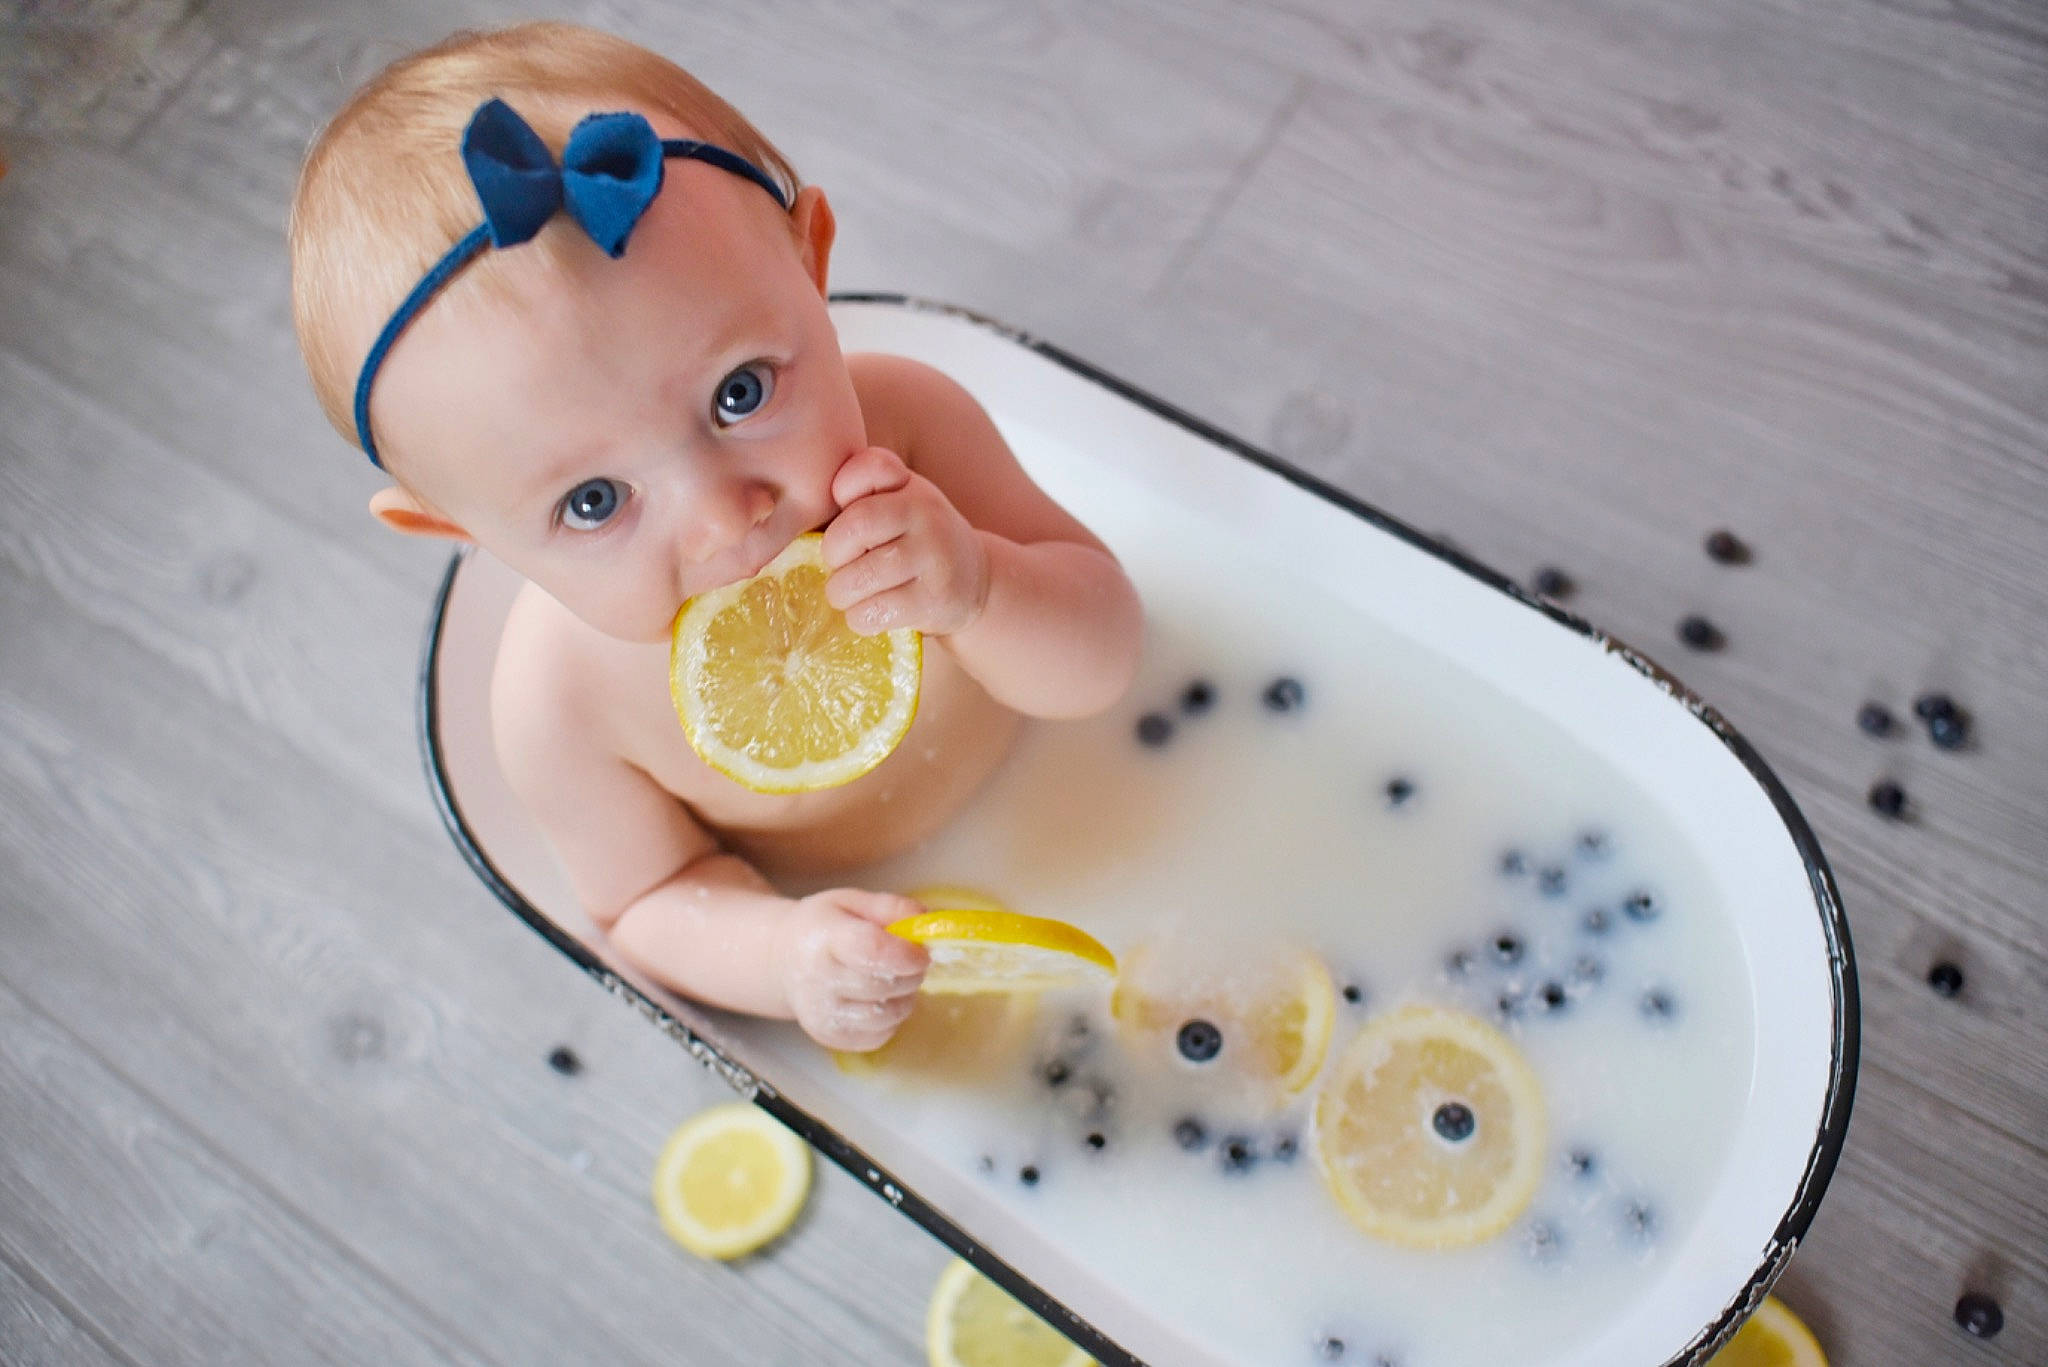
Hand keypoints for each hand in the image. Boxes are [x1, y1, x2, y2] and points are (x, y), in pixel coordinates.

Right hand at [778, 888, 929, 1050]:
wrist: (783, 961)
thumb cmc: (824, 927)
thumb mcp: (853, 902)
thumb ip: (893, 908)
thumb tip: (926, 925)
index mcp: (825, 938)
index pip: (871, 950)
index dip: (906, 954)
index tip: (921, 952)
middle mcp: (818, 980)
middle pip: (882, 986)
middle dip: (910, 974)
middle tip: (911, 962)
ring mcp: (821, 1014)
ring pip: (884, 1017)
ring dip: (903, 999)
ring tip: (895, 981)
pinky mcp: (829, 1037)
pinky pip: (878, 1037)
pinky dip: (890, 1020)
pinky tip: (881, 1001)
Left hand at [823, 446, 989, 635]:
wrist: (974, 581)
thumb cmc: (913, 540)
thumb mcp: (896, 502)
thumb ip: (857, 494)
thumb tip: (790, 511)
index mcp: (908, 485)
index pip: (870, 467)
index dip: (843, 492)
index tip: (845, 513)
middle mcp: (927, 512)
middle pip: (856, 526)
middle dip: (834, 553)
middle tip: (838, 566)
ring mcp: (935, 556)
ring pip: (861, 576)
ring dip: (842, 592)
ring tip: (847, 594)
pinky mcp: (936, 599)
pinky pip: (875, 612)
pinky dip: (860, 618)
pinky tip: (869, 613)